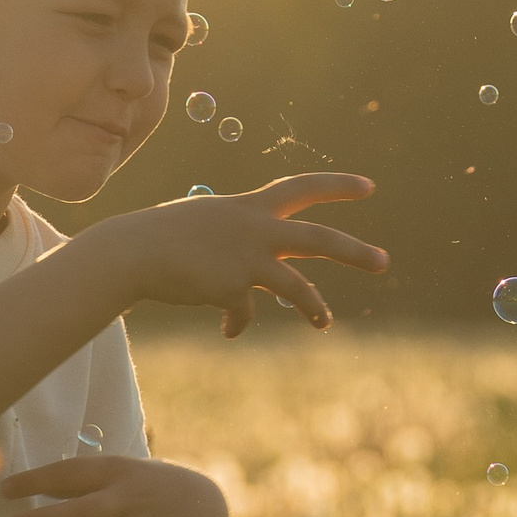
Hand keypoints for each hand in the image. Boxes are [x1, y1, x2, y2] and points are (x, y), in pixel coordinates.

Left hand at [0, 456, 227, 516]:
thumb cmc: (151, 485)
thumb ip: (86, 478)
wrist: (205, 508)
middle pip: (78, 510)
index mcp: (117, 470)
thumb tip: (39, 486)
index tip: (4, 488)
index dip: (35, 480)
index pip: (70, 472)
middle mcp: (126, 498)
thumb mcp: (124, 469)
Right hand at [92, 172, 384, 336]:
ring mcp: (247, 259)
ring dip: (315, 308)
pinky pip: (243, 314)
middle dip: (354, 251)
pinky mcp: (232, 288)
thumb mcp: (205, 222)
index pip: (301, 187)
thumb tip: (248, 267)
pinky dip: (236, 324)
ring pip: (297, 288)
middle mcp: (256, 229)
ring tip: (325, 323)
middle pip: (318, 239)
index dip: (336, 185)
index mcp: (249, 207)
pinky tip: (227, 331)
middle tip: (383, 263)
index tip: (369, 186)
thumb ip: (235, 235)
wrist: (133, 252)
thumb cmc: (161, 236)